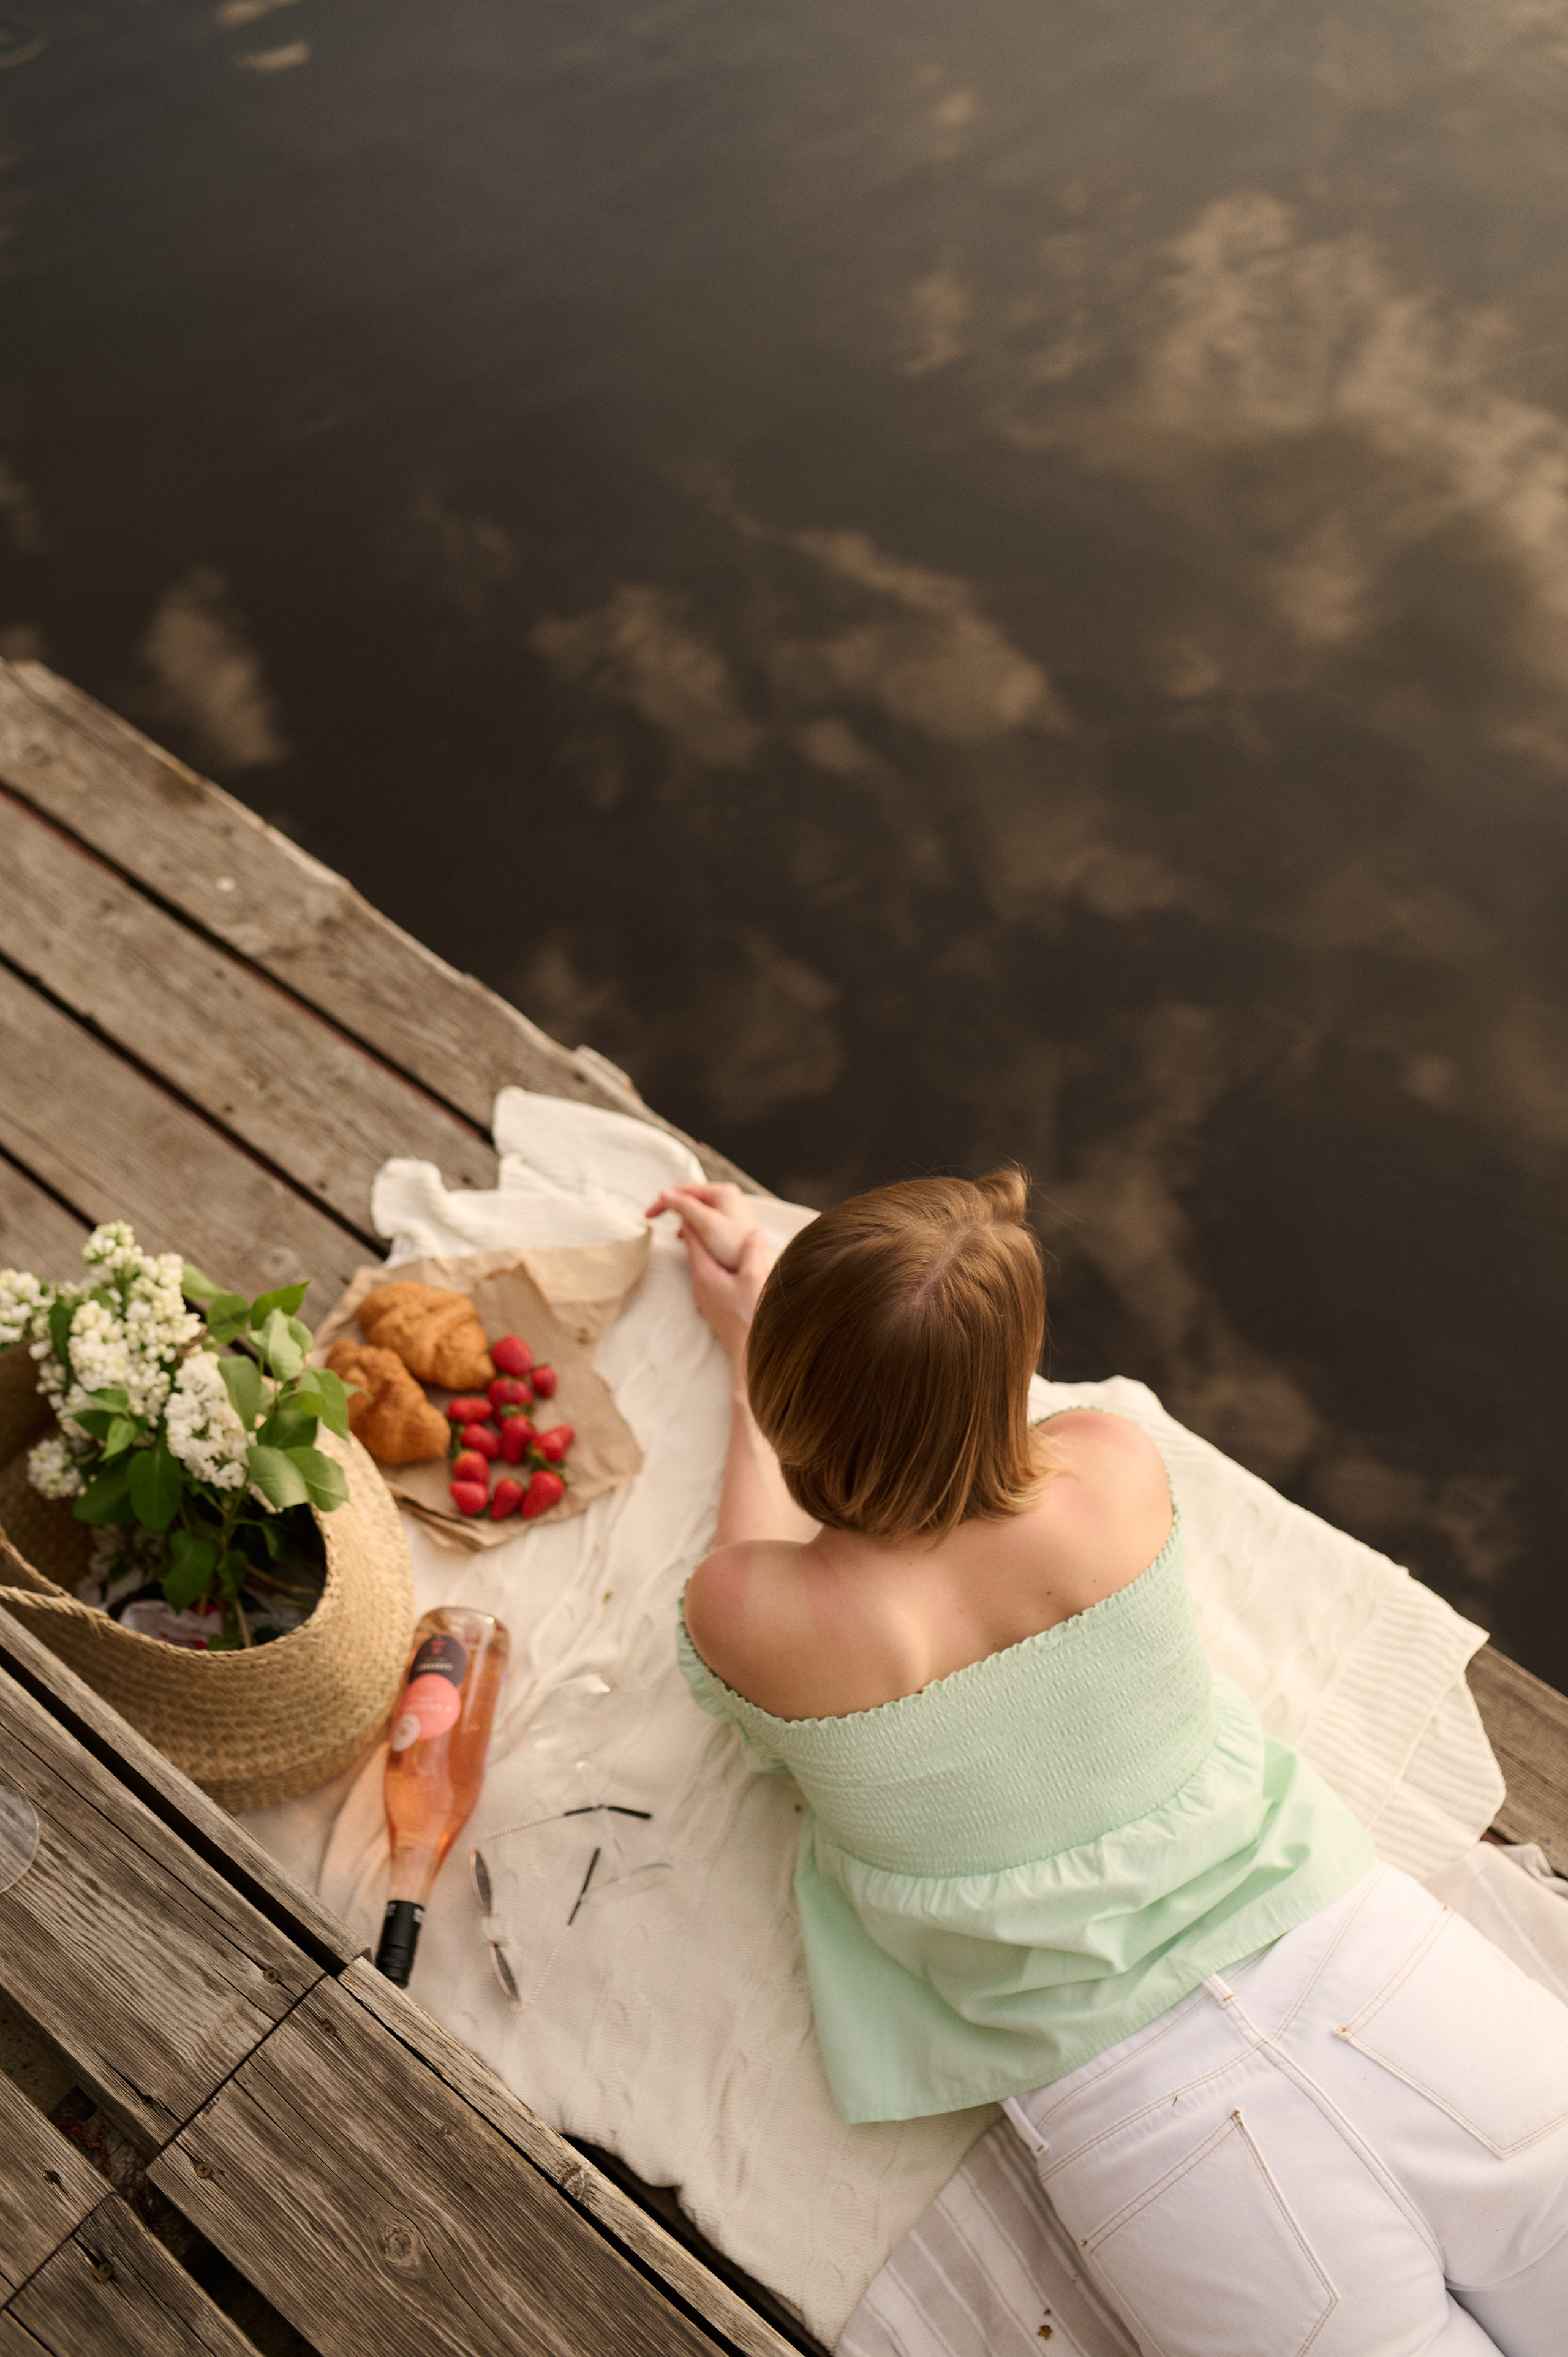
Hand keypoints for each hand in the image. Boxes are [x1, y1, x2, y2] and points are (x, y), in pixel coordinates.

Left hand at [647, 1184, 775, 1363]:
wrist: (749, 1355)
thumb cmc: (752, 1317)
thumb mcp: (755, 1278)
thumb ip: (752, 1251)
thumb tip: (753, 1229)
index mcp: (706, 1274)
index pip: (694, 1238)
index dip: (695, 1219)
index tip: (696, 1202)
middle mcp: (700, 1286)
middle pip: (697, 1251)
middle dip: (704, 1233)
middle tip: (710, 1214)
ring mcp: (705, 1299)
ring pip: (705, 1266)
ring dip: (713, 1252)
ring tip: (724, 1237)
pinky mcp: (713, 1309)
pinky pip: (712, 1280)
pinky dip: (719, 1268)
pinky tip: (733, 1268)